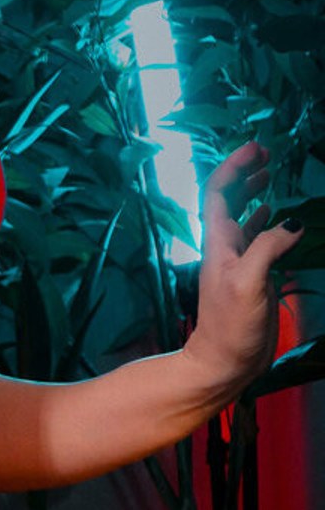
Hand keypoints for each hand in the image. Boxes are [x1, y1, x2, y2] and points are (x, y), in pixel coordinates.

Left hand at [182, 141, 303, 395]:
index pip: (220, 193)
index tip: (256, 148)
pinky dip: (266, 222)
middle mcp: (225, 246)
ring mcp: (238, 260)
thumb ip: (267, 248)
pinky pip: (258, 240)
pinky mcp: (252, 276)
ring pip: (244, 217)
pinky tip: (275, 215)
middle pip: (230, 199)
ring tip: (269, 174)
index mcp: (218, 242)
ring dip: (254, 193)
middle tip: (266, 155)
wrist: (225, 361)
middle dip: (245, 173)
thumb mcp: (248, 282)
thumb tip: (291, 221)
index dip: (234, 167)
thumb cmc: (230, 325)